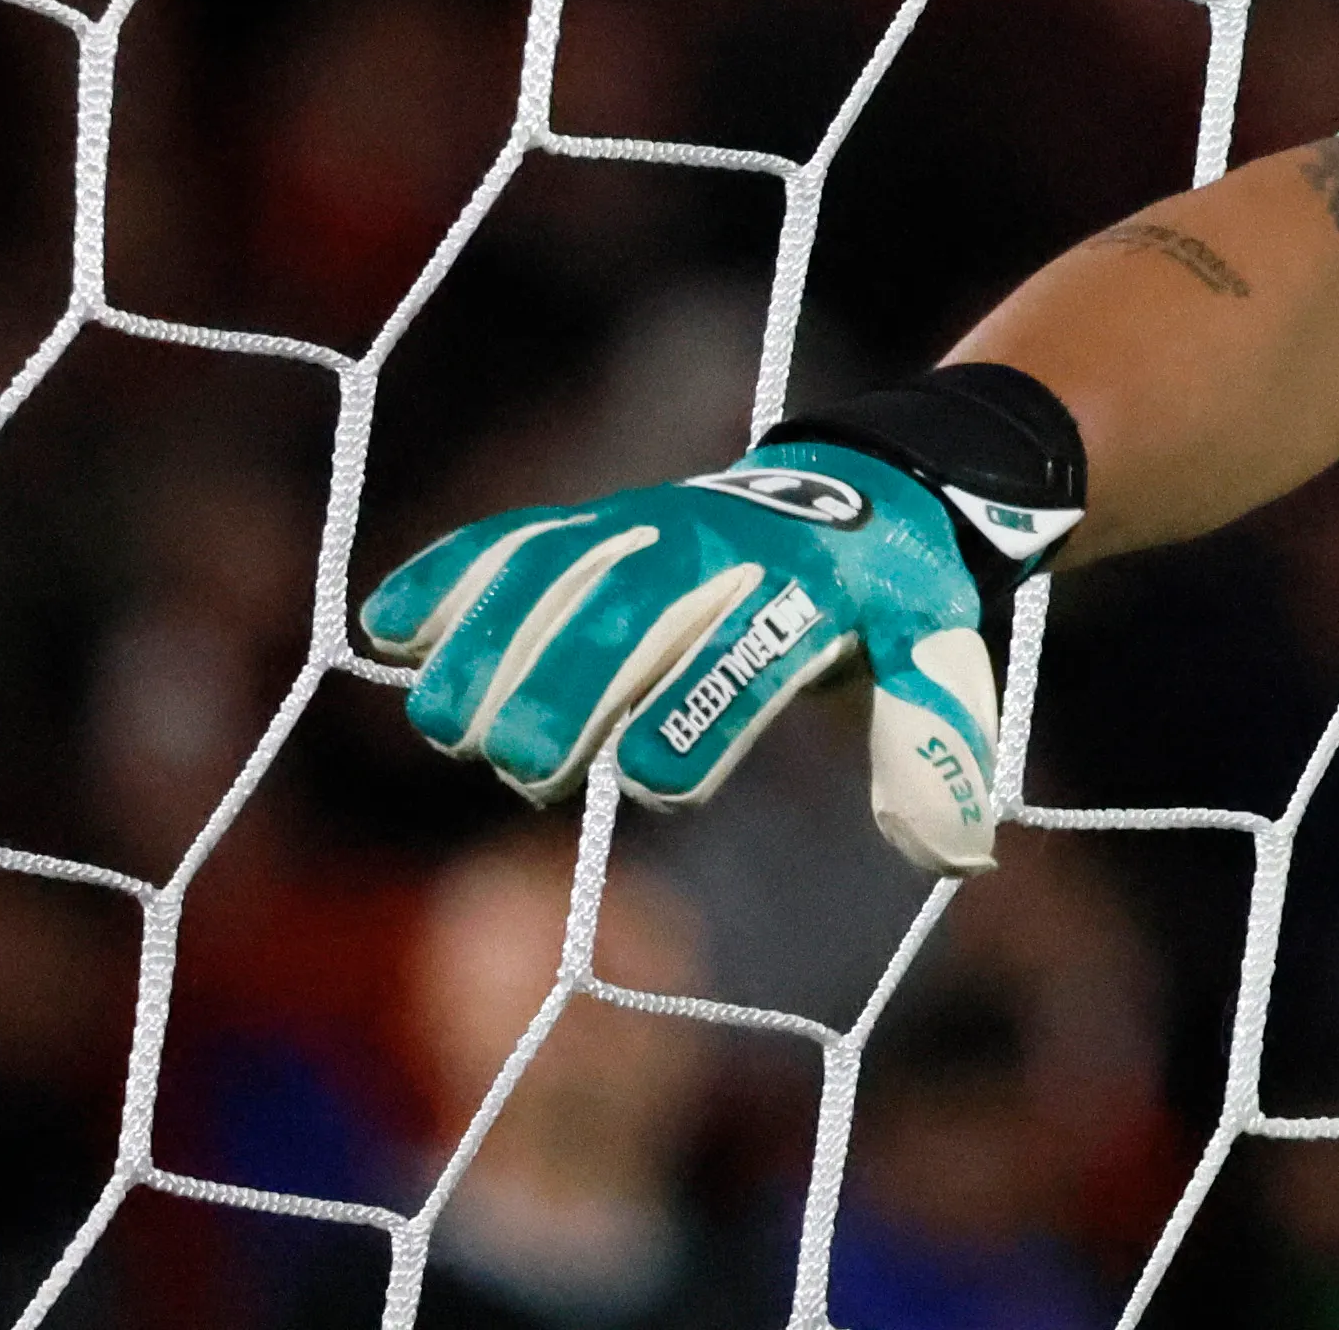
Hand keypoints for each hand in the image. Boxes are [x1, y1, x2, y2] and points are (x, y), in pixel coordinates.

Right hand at [361, 445, 1021, 874]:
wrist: (863, 488)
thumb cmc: (892, 601)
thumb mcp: (939, 655)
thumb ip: (934, 743)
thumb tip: (954, 851)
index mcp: (806, 591)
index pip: (735, 668)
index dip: (688, 731)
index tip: (657, 782)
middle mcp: (716, 552)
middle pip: (620, 624)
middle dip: (565, 697)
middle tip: (530, 770)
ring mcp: (648, 529)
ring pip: (549, 577)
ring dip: (487, 648)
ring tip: (446, 727)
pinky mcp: (596, 523)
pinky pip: (510, 540)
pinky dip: (447, 576)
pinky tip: (385, 627)